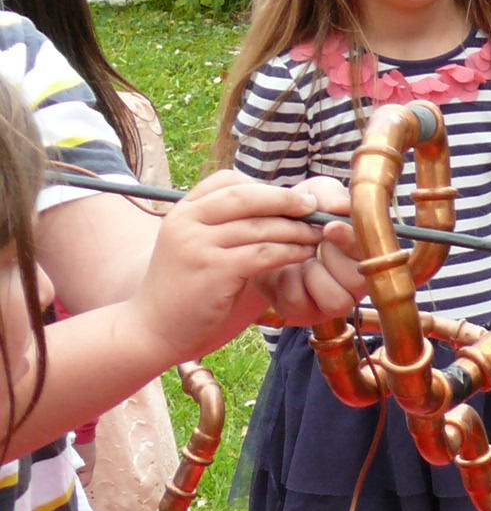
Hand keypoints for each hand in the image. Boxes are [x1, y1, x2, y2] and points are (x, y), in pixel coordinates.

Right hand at [133, 171, 334, 362]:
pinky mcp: (213, 270)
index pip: (227, 180)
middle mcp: (186, 222)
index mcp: (183, 211)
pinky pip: (263, 253)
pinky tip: (304, 255)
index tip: (291, 197)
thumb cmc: (186, 289)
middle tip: (315, 208)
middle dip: (287, 200)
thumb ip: (225, 224)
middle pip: (247, 197)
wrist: (152, 329)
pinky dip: (289, 252)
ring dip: (296, 229)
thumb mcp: (195, 246)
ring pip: (260, 226)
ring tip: (317, 235)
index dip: (264, 186)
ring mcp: (197, 245)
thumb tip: (276, 206)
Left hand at [247, 178, 366, 326]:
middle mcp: (355, 281)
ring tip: (301, 257)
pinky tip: (284, 270)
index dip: (353, 243)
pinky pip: (301, 303)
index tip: (331, 227)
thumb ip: (330, 195)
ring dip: (314, 274)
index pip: (375, 255)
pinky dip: (288, 283)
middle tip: (315, 242)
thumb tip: (342, 206)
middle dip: (333, 259)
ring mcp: (331, 301)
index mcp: (365, 252)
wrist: (257, 234)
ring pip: (337, 300)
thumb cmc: (295, 215)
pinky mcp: (304, 313)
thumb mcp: (314, 194)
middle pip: (361, 283)